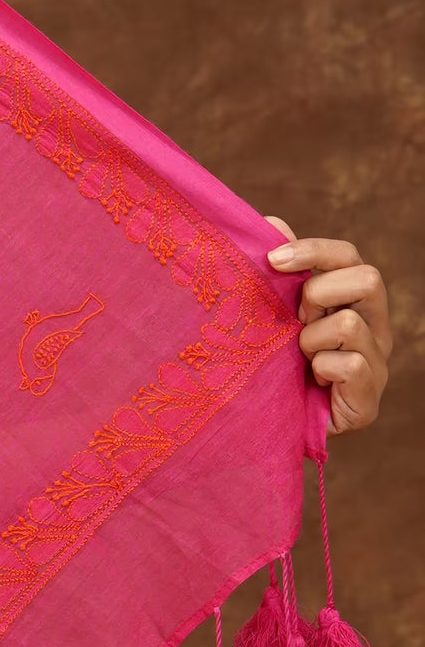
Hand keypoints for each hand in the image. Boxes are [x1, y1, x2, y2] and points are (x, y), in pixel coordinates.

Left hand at [264, 219, 392, 433]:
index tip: (272, 259)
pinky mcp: (369, 399)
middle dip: (319, 293)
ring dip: (312, 340)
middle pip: (368, 278)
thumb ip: (278, 272)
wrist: (270, 424)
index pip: (348, 255)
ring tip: (300, 359)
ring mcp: (377, 362)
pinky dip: (322, 370)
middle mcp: (374, 326)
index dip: (313, 251)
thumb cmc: (273, 362)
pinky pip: (350, 366)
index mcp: (352, 300)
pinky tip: (312, 382)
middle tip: (295, 319)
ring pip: (350, 324)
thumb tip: (273, 222)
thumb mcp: (272, 313)